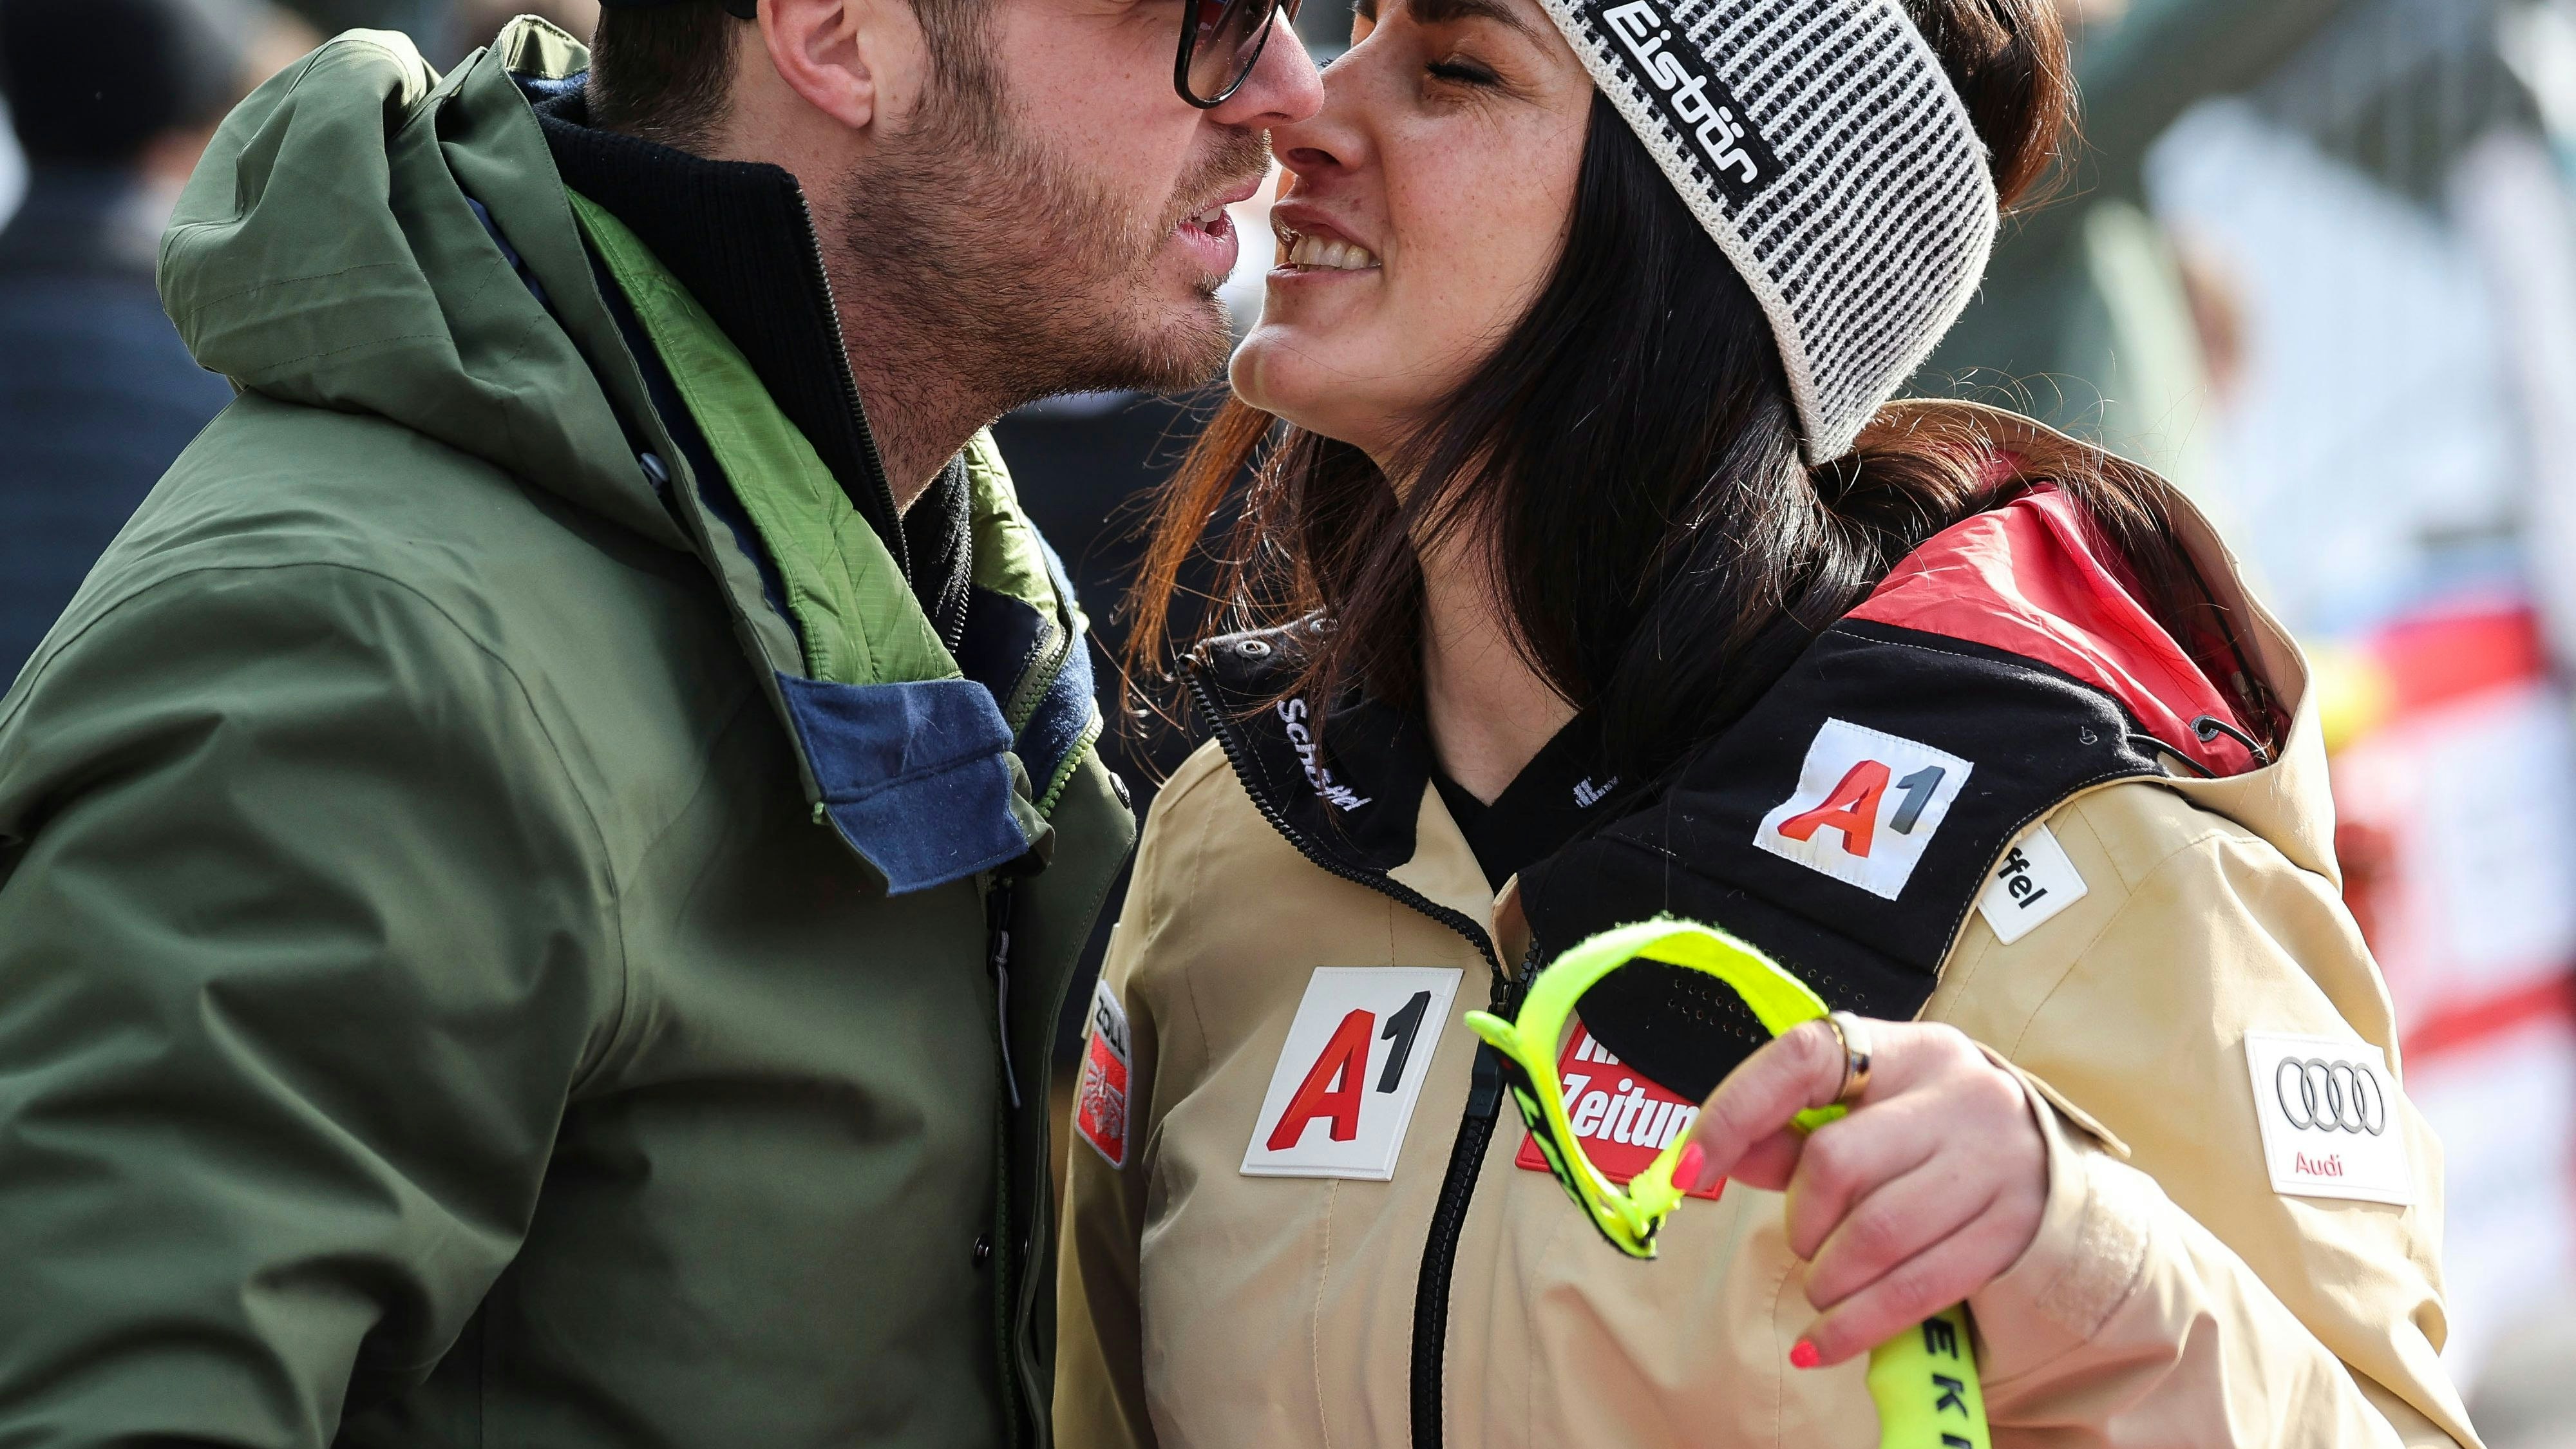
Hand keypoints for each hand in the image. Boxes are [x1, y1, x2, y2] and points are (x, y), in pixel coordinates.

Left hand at [1674, 1019, 2045, 1367]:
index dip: (1733, 1114)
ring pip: (1876, 1233)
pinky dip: (1856, 1326)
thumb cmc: (1930, 1136)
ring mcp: (1995, 1162)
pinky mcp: (2013, 1230)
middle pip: (1836, 1162)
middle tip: (1804, 1242)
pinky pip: (1918, 1288)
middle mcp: (1959, 1093)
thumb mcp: (1869, 1113)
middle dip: (1799, 1220)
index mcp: (1905, 1050)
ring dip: (1827, 1277)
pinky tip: (1820, 1346)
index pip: (1800, 1060)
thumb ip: (1790, 1133)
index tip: (1684, 1171)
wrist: (2049, 1167)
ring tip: (1821, 1288)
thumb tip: (1718, 1155)